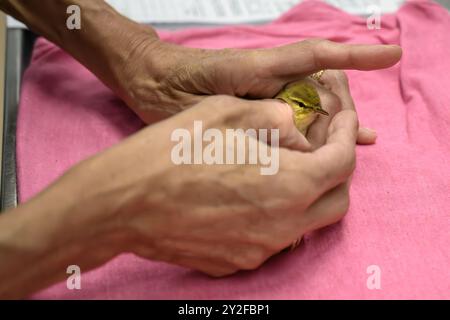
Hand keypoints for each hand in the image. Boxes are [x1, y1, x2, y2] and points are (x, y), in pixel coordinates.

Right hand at [68, 95, 357, 276]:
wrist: (122, 202)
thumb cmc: (169, 153)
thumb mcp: (226, 112)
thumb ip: (274, 117)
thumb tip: (293, 129)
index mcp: (287, 184)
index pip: (343, 163)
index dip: (348, 137)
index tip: (343, 123)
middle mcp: (282, 225)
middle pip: (338, 202)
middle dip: (337, 171)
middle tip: (320, 148)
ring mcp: (260, 250)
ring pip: (307, 223)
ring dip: (307, 195)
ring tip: (281, 169)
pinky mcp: (237, 262)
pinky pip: (272, 238)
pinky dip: (275, 214)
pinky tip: (249, 195)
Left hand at [117, 37, 400, 125]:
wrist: (150, 82)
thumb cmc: (169, 87)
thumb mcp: (206, 106)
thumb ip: (251, 116)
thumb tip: (299, 139)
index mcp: (257, 69)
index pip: (312, 57)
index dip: (353, 57)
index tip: (390, 56)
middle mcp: (268, 76)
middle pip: (321, 88)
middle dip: (340, 112)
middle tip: (347, 138)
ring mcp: (264, 91)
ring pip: (311, 105)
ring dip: (333, 125)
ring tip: (353, 146)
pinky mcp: (258, 106)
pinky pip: (294, 117)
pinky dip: (315, 131)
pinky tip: (334, 147)